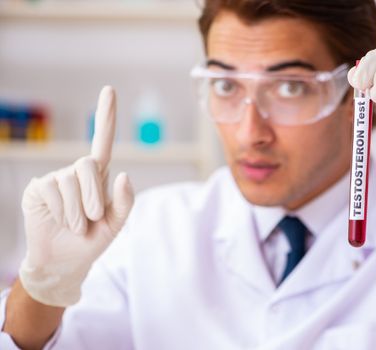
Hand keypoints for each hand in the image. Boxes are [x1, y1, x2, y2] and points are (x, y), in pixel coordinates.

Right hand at [18, 86, 134, 306]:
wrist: (66, 262)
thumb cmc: (93, 240)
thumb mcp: (116, 224)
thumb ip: (125, 202)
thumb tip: (124, 174)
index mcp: (99, 177)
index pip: (103, 141)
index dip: (106, 116)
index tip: (110, 89)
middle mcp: (77, 173)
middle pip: (88, 164)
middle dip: (94, 197)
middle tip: (92, 219)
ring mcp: (56, 179)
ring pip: (70, 181)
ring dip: (79, 211)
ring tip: (77, 226)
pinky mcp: (38, 189)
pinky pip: (53, 191)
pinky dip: (63, 212)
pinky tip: (61, 222)